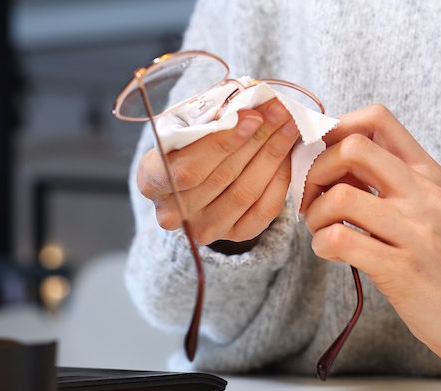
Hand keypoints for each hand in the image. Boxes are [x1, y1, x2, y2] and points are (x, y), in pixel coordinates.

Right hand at [138, 98, 298, 247]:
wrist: (191, 183)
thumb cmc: (186, 145)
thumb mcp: (184, 126)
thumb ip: (209, 119)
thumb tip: (249, 104)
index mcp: (152, 180)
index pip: (188, 168)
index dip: (223, 142)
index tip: (253, 116)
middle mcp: (173, 212)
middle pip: (222, 177)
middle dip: (256, 139)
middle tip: (280, 112)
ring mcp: (204, 228)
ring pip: (245, 192)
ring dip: (273, 155)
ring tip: (289, 126)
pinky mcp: (233, 235)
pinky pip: (263, 210)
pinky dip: (279, 179)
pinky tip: (287, 154)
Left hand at [301, 105, 440, 376]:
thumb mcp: (430, 208)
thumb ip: (392, 180)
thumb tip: (334, 156)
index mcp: (429, 174)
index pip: (378, 119)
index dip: (336, 128)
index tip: (322, 156)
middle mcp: (424, 195)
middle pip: (353, 148)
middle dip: (316, 169)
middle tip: (311, 196)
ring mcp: (416, 231)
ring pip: (340, 196)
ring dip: (314, 213)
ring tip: (319, 229)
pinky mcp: (402, 269)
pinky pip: (341, 240)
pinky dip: (321, 243)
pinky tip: (328, 251)